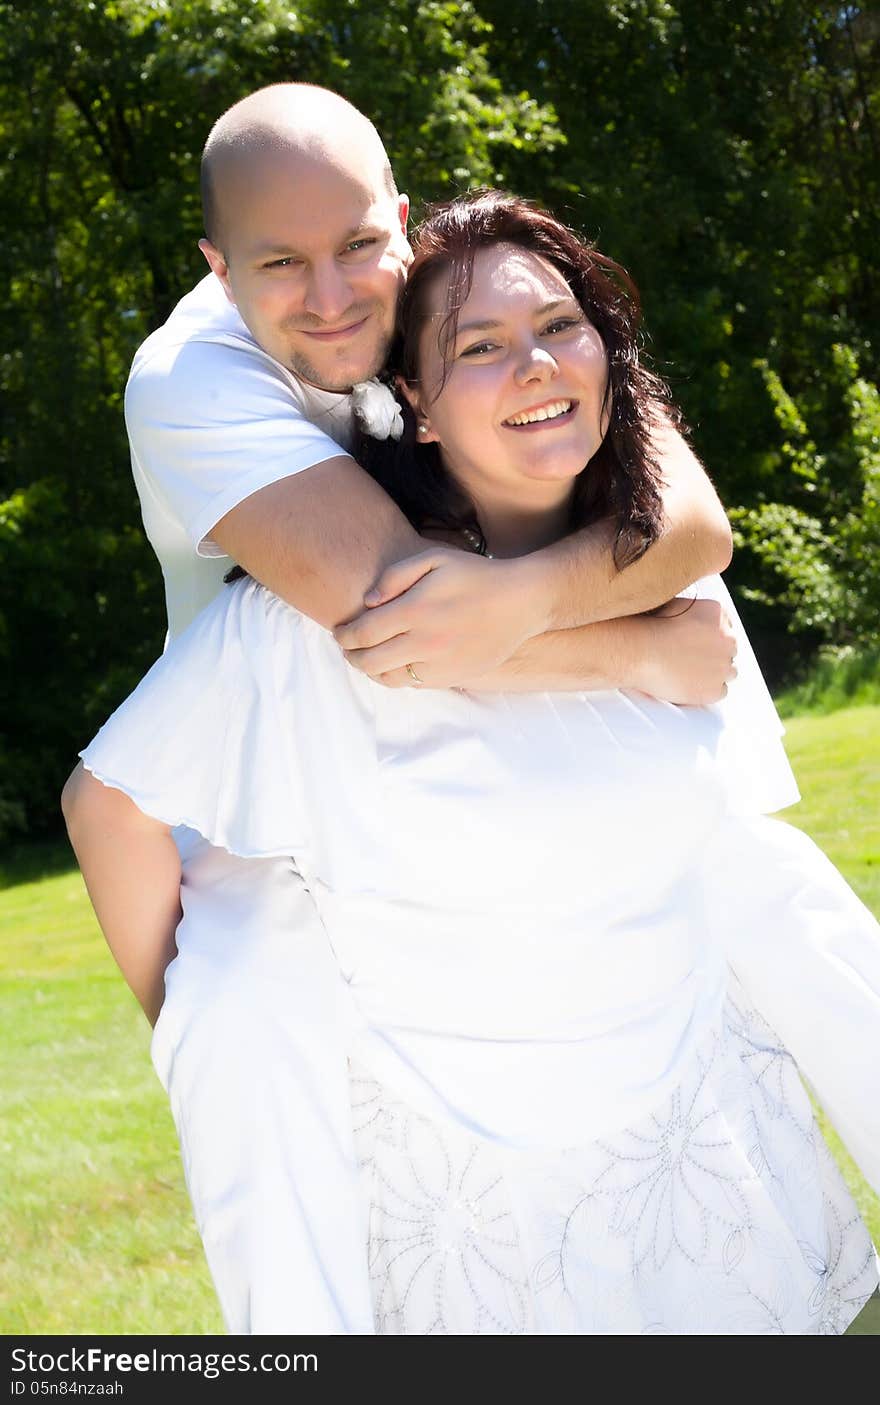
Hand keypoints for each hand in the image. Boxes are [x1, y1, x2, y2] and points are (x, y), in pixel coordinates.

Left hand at [333, 547, 544, 687]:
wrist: (521, 602)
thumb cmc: (475, 575)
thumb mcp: (435, 558)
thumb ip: (395, 575)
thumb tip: (368, 602)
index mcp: (415, 610)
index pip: (363, 632)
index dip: (344, 635)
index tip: (339, 632)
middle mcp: (424, 642)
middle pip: (369, 661)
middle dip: (351, 655)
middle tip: (348, 648)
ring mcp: (439, 664)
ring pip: (388, 678)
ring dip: (372, 669)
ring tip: (369, 657)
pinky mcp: (452, 677)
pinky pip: (413, 684)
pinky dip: (398, 676)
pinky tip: (397, 662)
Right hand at [631, 597, 737, 704]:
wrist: (639, 651)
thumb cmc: (648, 626)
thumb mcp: (673, 604)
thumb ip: (691, 609)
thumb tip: (691, 615)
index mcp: (719, 613)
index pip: (726, 629)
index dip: (711, 638)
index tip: (696, 644)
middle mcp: (728, 638)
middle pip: (730, 650)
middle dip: (714, 655)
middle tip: (692, 661)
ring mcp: (723, 666)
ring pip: (729, 672)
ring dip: (715, 673)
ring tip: (692, 674)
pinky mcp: (714, 689)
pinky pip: (720, 691)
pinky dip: (707, 690)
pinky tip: (689, 686)